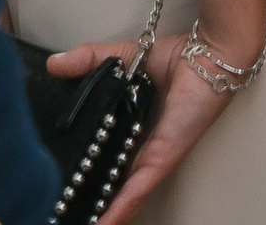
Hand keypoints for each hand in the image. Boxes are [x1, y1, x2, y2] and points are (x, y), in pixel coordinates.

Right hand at [45, 40, 245, 224]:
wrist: (210, 57)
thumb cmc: (176, 59)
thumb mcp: (122, 58)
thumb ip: (89, 59)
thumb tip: (54, 63)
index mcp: (131, 131)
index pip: (102, 161)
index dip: (82, 176)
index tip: (58, 190)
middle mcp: (139, 150)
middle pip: (111, 186)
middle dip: (90, 202)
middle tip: (64, 215)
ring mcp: (151, 158)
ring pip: (124, 198)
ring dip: (104, 215)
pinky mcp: (162, 159)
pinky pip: (138, 189)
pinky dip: (120, 209)